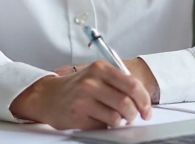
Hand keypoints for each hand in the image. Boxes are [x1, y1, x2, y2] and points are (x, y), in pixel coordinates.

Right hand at [10, 60, 151, 129]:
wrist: (47, 96)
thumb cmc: (76, 87)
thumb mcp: (96, 75)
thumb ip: (117, 82)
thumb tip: (141, 98)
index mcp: (100, 68)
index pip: (132, 84)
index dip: (144, 100)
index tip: (147, 109)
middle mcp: (92, 82)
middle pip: (126, 102)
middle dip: (134, 114)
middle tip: (133, 117)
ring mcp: (84, 99)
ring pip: (116, 117)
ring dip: (119, 121)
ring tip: (114, 118)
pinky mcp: (78, 115)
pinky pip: (102, 125)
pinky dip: (105, 125)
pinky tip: (98, 119)